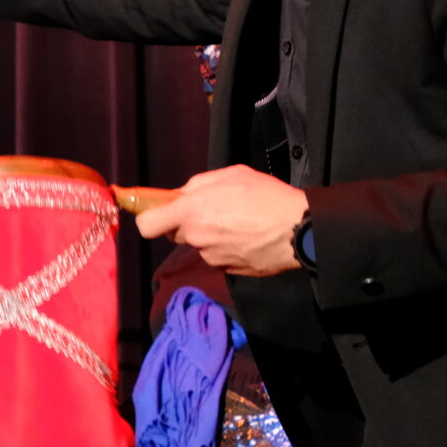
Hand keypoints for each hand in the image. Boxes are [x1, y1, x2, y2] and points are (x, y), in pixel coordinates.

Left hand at [134, 164, 306, 275]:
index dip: (148, 219)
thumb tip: (181, 196)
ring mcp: (212, 258)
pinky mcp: (228, 271)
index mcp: (192, 212)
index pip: (147, 226)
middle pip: (177, 233)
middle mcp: (197, 238)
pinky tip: (247, 237)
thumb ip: (198, 185)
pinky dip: (227, 248)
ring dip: (211, 235)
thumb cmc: (267, 196)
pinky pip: (218, 257)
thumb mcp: (231, 175)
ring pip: (200, 245)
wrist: (299, 230)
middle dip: (188, 223)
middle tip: (212, 211)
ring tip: (239, 222)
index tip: (158, 213)